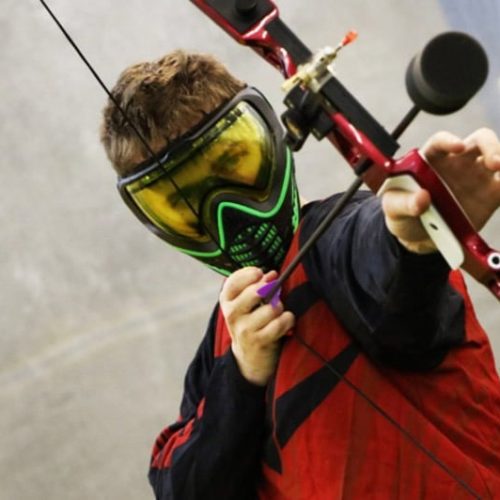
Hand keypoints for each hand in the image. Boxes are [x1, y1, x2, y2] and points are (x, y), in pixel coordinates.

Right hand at [219, 267, 294, 385]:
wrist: (249, 358)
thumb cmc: (251, 323)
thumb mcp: (246, 304)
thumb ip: (257, 286)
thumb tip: (272, 274)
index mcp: (227, 301)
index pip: (233, 281)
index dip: (249, 274)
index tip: (260, 273)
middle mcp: (232, 314)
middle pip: (255, 291)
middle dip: (271, 290)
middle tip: (274, 295)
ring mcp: (244, 328)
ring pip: (271, 308)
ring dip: (280, 308)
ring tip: (277, 313)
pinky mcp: (258, 341)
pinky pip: (279, 323)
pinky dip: (287, 321)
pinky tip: (285, 323)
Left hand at [382, 128, 499, 253]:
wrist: (415, 237)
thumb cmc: (401, 213)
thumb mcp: (392, 208)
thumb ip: (403, 203)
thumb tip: (422, 198)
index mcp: (429, 159)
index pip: (440, 141)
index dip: (449, 141)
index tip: (457, 147)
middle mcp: (456, 162)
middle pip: (479, 141)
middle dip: (491, 146)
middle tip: (494, 163)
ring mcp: (475, 177)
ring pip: (498, 159)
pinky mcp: (489, 196)